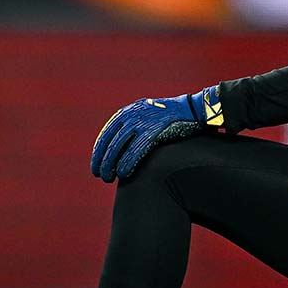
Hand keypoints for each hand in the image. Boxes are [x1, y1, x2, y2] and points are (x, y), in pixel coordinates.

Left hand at [90, 84, 223, 182]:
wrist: (191, 109)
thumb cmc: (170, 118)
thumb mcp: (147, 117)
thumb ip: (132, 128)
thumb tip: (119, 149)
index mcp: (128, 112)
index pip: (106, 134)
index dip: (98, 152)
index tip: (95, 166)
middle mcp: (131, 115)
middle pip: (110, 142)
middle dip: (102, 161)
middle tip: (100, 175)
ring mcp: (142, 122)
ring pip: (118, 147)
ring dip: (111, 165)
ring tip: (109, 178)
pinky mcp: (153, 131)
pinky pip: (134, 150)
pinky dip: (126, 163)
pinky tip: (123, 174)